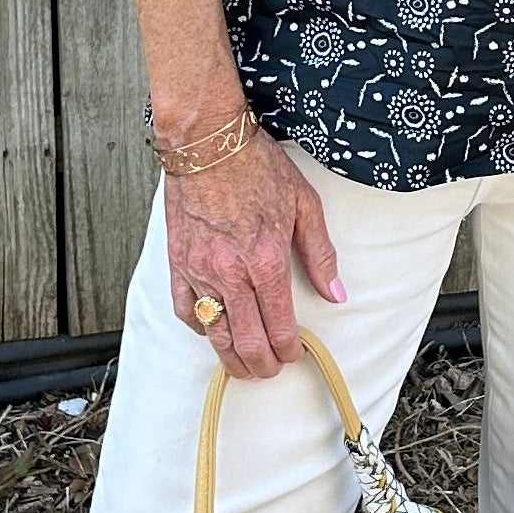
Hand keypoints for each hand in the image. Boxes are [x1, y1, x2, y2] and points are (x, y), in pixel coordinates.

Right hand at [167, 127, 344, 377]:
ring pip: (214, 332)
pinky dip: (199, 327)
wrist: (208, 142)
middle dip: (262, 364)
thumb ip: (321, 254)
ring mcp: (200, 270)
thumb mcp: (304, 205)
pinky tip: (212, 331)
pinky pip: (184, 309)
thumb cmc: (256, 166)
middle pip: (246, 340)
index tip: (294, 353)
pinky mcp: (177, 263)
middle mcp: (231, 272)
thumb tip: (336, 292)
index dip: (289, 349)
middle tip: (270, 370)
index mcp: (266, 260)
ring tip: (242, 367)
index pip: (279, 325)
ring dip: (230, 357)